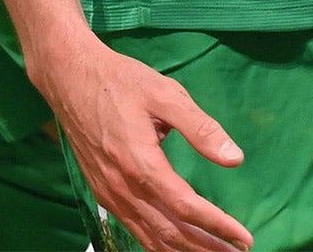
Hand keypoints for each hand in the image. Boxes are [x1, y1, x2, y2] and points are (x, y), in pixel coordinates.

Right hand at [38, 35, 250, 251]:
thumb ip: (200, 128)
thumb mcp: (165, 94)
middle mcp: (123, 187)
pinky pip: (133, 229)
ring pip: (149, 237)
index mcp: (141, 163)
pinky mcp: (102, 192)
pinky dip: (157, 244)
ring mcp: (109, 193)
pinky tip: (174, 245)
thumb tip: (235, 158)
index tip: (243, 238)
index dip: (217, 226)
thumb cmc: (120, 81)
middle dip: (205, 247)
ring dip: (183, 251)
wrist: (69, 78)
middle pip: (169, 232)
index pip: (186, 207)